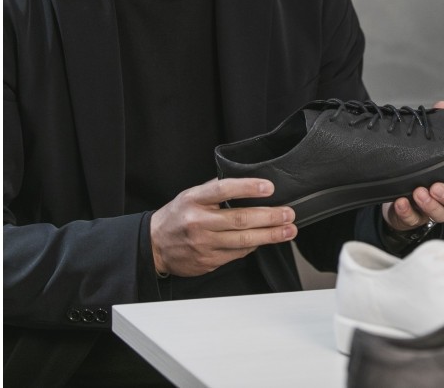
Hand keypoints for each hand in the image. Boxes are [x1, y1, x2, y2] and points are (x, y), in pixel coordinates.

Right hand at [150, 178, 296, 276]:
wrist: (155, 246)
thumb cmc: (177, 216)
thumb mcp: (190, 195)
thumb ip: (214, 189)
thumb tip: (247, 183)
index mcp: (194, 199)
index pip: (223, 189)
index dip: (248, 187)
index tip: (269, 187)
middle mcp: (199, 221)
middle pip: (240, 219)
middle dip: (269, 217)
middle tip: (288, 213)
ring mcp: (204, 244)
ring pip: (243, 240)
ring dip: (270, 235)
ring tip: (287, 230)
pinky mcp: (209, 262)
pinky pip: (237, 254)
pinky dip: (253, 246)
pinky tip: (265, 240)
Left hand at [382, 100, 443, 231]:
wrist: (391, 197)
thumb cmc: (412, 170)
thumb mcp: (423, 148)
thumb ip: (434, 127)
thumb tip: (443, 105)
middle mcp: (443, 195)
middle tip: (436, 186)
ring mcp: (429, 209)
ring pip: (440, 214)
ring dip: (430, 204)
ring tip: (418, 191)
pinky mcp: (411, 218)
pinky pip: (412, 219)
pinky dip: (406, 211)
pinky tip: (400, 202)